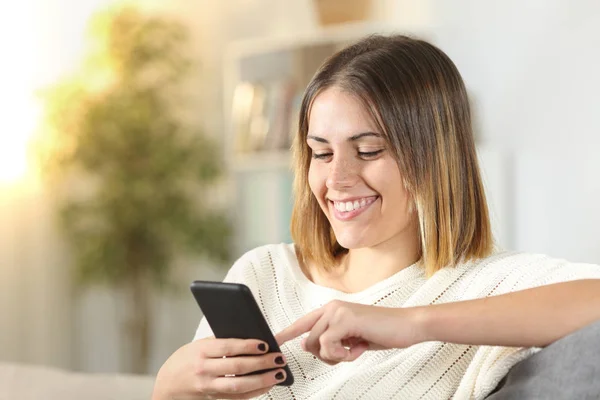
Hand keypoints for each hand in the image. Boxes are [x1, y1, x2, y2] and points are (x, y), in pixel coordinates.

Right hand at [152, 337, 287, 399]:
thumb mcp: (197, 345)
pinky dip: (254, 392)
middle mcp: (204, 370)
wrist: (166, 387)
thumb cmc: (184, 361)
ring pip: (239, 386)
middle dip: (261, 363)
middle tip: (279, 358)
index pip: (228, 347)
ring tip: (279, 373)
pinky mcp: (213, 399)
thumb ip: (220, 342)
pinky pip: (237, 398)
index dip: (248, 346)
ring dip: (262, 380)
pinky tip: (267, 385)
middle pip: (237, 367)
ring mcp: (208, 387)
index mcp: (201, 351)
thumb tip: (249, 336)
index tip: (265, 344)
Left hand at [276, 300, 425, 365]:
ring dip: (335, 356)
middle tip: (346, 354)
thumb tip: (309, 347)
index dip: (287, 333)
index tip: (274, 342)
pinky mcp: (344, 320)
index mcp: (332, 309)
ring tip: (354, 349)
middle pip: (307, 340)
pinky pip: (327, 346)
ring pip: (315, 344)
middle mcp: (331, 307)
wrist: (407, 326)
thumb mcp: (352, 338)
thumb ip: (332, 340)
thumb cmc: (382, 332)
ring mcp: (337, 312)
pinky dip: (342, 355)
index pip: (302, 322)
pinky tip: (358, 348)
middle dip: (324, 356)